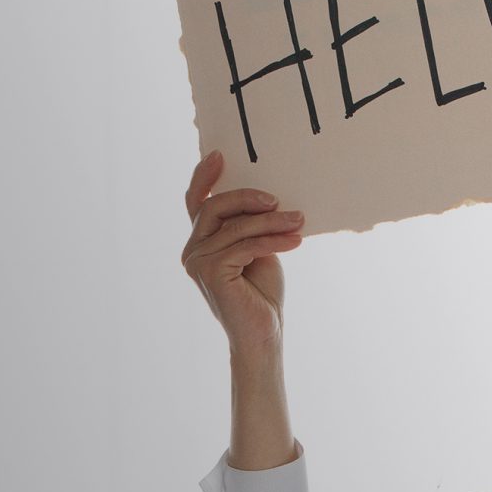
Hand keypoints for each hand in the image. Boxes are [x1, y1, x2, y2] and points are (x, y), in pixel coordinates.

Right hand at [181, 151, 305, 352]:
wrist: (263, 335)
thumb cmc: (262, 294)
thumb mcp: (257, 249)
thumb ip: (250, 226)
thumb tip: (266, 196)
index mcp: (200, 242)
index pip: (196, 202)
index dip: (204, 177)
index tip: (221, 155)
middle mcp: (192, 250)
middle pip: (215, 207)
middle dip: (249, 198)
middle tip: (279, 200)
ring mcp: (197, 262)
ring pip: (235, 226)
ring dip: (271, 222)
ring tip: (299, 221)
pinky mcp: (211, 273)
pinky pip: (244, 245)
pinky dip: (272, 240)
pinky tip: (295, 240)